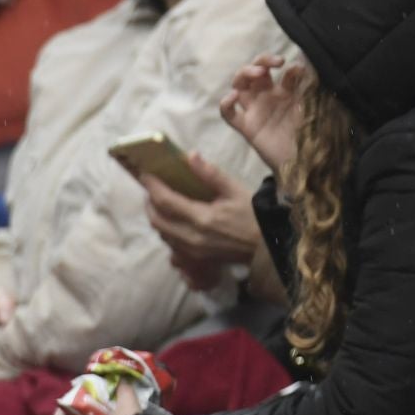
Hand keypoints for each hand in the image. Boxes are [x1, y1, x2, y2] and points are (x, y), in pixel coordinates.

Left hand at [141, 154, 260, 290]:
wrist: (269, 247)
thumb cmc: (255, 217)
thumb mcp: (236, 191)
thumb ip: (211, 174)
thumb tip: (190, 156)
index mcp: (202, 218)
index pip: (165, 201)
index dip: (152, 186)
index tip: (145, 174)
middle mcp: (191, 237)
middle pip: (157, 220)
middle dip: (149, 202)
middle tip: (152, 188)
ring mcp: (192, 251)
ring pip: (161, 233)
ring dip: (156, 216)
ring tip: (161, 202)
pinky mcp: (196, 258)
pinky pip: (171, 243)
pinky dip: (166, 229)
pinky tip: (174, 220)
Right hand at [220, 54, 305, 173]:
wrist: (306, 163)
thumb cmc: (312, 135)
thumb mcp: (313, 107)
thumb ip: (307, 87)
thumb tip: (300, 64)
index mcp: (285, 91)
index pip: (277, 70)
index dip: (283, 64)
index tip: (295, 66)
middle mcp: (267, 97)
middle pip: (254, 72)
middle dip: (261, 61)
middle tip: (274, 63)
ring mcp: (255, 111)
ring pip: (239, 86)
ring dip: (244, 74)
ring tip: (258, 72)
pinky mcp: (247, 127)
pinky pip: (228, 115)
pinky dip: (226, 104)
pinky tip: (233, 97)